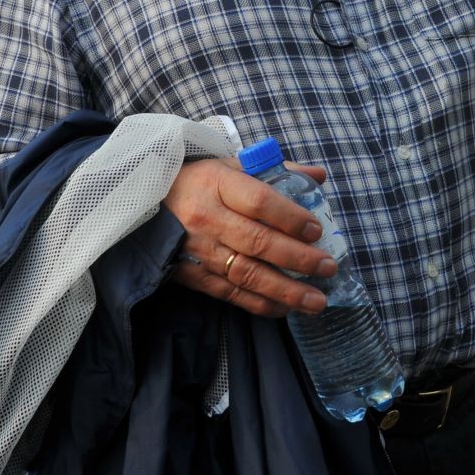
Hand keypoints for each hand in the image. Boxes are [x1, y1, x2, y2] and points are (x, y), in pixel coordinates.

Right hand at [163, 158, 335, 317]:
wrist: (146, 203)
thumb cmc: (198, 181)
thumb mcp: (231, 166)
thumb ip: (276, 170)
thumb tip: (319, 175)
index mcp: (217, 183)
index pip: (259, 202)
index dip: (291, 218)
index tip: (317, 230)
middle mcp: (207, 218)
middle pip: (258, 242)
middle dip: (298, 258)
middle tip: (328, 267)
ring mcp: (198, 250)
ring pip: (247, 274)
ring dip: (285, 290)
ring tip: (316, 300)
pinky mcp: (191, 275)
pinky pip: (230, 293)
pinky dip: (260, 304)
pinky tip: (285, 308)